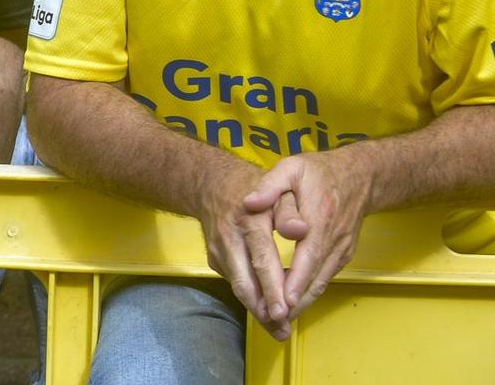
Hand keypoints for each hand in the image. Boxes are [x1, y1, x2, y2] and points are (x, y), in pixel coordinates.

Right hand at [192, 156, 292, 336]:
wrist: (211, 183)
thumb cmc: (254, 186)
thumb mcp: (277, 188)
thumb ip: (290, 210)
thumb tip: (302, 231)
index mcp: (248, 220)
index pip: (261, 258)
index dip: (272, 286)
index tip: (285, 310)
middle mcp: (229, 238)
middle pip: (244, 280)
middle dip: (263, 309)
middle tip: (282, 330)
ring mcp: (218, 250)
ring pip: (238, 286)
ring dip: (257, 310)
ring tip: (278, 330)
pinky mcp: (214, 258)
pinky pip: (235, 282)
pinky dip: (251, 299)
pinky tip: (267, 311)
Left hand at [243, 148, 375, 320]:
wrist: (360, 176)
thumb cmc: (319, 172)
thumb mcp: (291, 168)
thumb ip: (269, 186)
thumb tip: (249, 203)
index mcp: (320, 219)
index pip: (308, 257)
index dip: (296, 281)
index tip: (282, 301)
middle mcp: (334, 239)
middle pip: (315, 278)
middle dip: (296, 302)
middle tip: (274, 320)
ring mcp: (341, 249)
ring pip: (321, 282)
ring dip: (302, 302)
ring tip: (280, 319)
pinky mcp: (343, 254)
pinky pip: (325, 277)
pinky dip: (309, 292)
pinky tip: (292, 302)